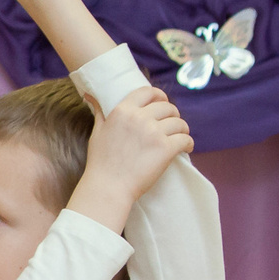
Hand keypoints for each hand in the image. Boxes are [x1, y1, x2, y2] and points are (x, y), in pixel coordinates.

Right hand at [79, 85, 192, 212]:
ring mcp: (154, 133)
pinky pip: (185, 139)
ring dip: (182, 130)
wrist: (108, 188)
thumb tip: (90, 95)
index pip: (148, 92)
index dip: (159, 95)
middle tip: (171, 125)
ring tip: (179, 137)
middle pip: (167, 107)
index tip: (162, 102)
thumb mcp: (97, 132)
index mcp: (122, 111)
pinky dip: (188, 143)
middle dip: (172, 115)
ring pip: (179, 123)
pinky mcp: (166, 148)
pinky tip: (186, 148)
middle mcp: (139, 118)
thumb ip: (99, 111)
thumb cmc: (100, 162)